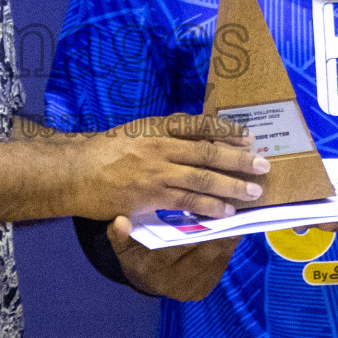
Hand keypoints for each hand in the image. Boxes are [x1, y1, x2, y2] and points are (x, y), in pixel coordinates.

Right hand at [72, 113, 268, 220]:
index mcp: (158, 127)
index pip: (200, 125)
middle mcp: (159, 147)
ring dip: (230, 186)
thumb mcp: (138, 131)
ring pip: (201, 179)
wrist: (75, 171)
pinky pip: (184, 202)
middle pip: (208, 153)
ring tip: (252, 193)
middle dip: (238, 160)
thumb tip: (202, 137)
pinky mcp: (148, 197)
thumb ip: (167, 134)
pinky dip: (207, 206)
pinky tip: (224, 211)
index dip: (226, 130)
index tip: (248, 135)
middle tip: (263, 165)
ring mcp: (154, 173)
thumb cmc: (106, 150)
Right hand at [109, 216, 240, 300]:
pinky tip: (233, 229)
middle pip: (201, 257)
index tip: (203, 216)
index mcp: (151, 272)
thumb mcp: (122, 243)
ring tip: (235, 217)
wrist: (144, 277)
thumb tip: (120, 222)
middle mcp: (173, 284)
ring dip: (227, 239)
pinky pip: (221, 265)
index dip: (188, 236)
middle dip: (216, 235)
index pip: (172, 253)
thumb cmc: (135, 252)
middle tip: (228, 212)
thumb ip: (119, 233)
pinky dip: (228, 246)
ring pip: (215, 261)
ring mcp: (191, 289)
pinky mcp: (204, 289)